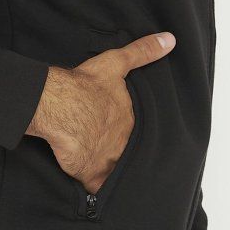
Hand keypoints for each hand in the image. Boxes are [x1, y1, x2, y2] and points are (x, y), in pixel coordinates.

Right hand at [25, 31, 175, 193]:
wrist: (59, 104)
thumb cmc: (86, 85)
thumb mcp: (117, 63)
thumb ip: (143, 52)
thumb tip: (170, 40)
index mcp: (133, 120)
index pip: (139, 131)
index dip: (133, 132)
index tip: (126, 131)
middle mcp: (126, 144)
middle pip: (129, 152)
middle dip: (126, 153)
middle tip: (117, 151)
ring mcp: (110, 161)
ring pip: (116, 171)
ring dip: (114, 171)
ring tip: (109, 171)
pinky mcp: (91, 175)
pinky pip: (98, 188)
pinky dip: (97, 189)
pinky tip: (95, 188)